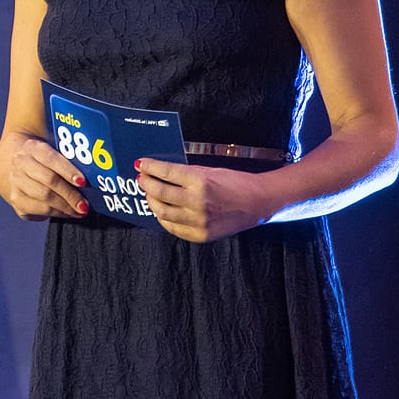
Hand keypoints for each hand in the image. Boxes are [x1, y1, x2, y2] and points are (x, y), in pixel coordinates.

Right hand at [0, 134, 89, 221]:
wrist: (20, 167)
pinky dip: (58, 213)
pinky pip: (40, 209)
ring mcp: (16, 181)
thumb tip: (94, 174)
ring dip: (66, 206)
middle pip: (49, 180)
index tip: (83, 182)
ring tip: (80, 210)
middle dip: (70, 194)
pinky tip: (68, 213)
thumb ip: (70, 160)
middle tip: (85, 204)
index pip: (51, 158)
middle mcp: (21, 162)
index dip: (68, 171)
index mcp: (32, 147)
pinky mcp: (16, 199)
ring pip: (44, 196)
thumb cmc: (46, 161)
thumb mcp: (54, 152)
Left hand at [135, 158, 271, 241]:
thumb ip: (184, 173)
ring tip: (149, 194)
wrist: (257, 203)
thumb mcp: (208, 170)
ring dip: (152, 201)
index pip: (166, 172)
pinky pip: (174, 228)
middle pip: (160, 193)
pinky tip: (161, 210)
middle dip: (146, 183)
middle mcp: (198, 202)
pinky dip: (163, 218)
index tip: (140, 163)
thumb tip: (160, 171)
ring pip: (163, 212)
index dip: (150, 167)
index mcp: (200, 181)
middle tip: (141, 178)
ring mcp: (199, 221)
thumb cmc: (234, 182)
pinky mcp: (201, 235)